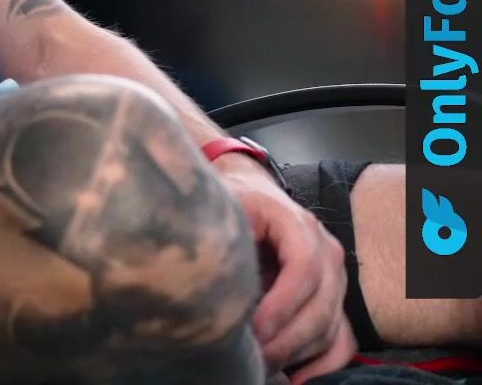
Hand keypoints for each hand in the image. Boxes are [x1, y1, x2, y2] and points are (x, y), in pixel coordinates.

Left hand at [215, 157, 354, 381]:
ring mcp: (335, 280)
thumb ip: (224, 237)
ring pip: (330, 328)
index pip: (304, 268)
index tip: (254, 330)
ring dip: (297, 353)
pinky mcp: (333, 302)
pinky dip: (323, 365)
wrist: (251, 191)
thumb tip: (215, 282)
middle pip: (320, 305)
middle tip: (254, 358)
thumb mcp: (225, 208)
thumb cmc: (232, 202)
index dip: (282, 304)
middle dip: (286, 339)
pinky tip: (296, 379)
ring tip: (262, 366)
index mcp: (299, 226)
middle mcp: (327, 253)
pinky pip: (341, 340)